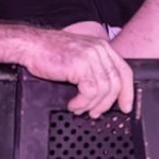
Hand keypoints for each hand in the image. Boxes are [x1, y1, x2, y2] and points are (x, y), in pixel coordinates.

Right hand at [20, 29, 134, 117]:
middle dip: (109, 103)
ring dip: (92, 105)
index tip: (125, 105)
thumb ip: (93, 68)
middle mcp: (99, 50)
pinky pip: (90, 92)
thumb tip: (104, 91)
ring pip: (104, 90)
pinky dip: (82, 103)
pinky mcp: (80, 65)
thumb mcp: (78, 56)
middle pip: (116, 82)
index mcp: (101, 47)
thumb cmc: (49, 52)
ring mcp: (90, 57)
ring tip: (80, 108)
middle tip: (97, 113)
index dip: (127, 91)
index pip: (124, 71)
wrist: (31, 45)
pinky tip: (73, 104)